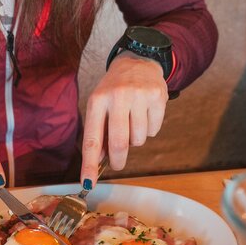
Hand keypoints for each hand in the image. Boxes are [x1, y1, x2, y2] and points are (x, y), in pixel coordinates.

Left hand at [81, 52, 168, 188]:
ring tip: (133, 122)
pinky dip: (150, 129)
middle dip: (118, 160)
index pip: (92, 140)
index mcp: (97, 101)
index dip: (90, 164)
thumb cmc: (114, 91)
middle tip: (117, 164)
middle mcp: (117, 96)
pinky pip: (154, 131)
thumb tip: (99, 162)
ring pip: (138, 139)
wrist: (138, 61)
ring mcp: (139, 95)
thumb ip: (99, 133)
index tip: (88, 183)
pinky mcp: (157, 97)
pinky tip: (145, 114)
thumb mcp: (100, 106)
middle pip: (119, 144)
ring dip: (136, 139)